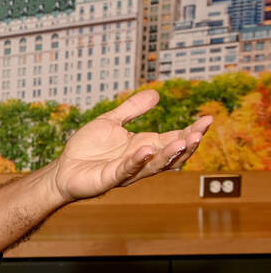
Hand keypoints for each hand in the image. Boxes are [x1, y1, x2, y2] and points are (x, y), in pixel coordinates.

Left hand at [51, 89, 211, 201]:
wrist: (63, 169)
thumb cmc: (87, 148)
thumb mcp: (110, 122)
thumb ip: (132, 109)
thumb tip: (156, 93)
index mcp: (144, 146)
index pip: (174, 139)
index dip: (192, 131)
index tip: (208, 119)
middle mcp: (140, 160)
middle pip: (170, 154)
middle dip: (187, 144)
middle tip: (201, 132)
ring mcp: (127, 171)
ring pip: (154, 164)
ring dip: (169, 154)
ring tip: (183, 141)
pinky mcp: (109, 178)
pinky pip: (125, 170)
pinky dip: (136, 161)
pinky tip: (144, 149)